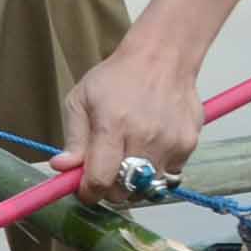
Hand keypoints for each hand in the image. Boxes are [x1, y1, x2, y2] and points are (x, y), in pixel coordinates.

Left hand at [54, 42, 203, 208]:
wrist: (162, 58)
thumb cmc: (117, 78)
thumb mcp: (81, 99)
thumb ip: (73, 138)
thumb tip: (62, 168)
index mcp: (113, 126)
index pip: (100, 179)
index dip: (88, 192)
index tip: (84, 190)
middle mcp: (144, 138)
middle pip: (123, 191)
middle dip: (108, 189)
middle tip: (104, 172)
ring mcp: (170, 143)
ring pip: (146, 187)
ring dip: (133, 182)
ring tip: (127, 158)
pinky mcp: (188, 145)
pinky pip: (168, 174)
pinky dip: (155, 170)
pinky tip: (149, 148)